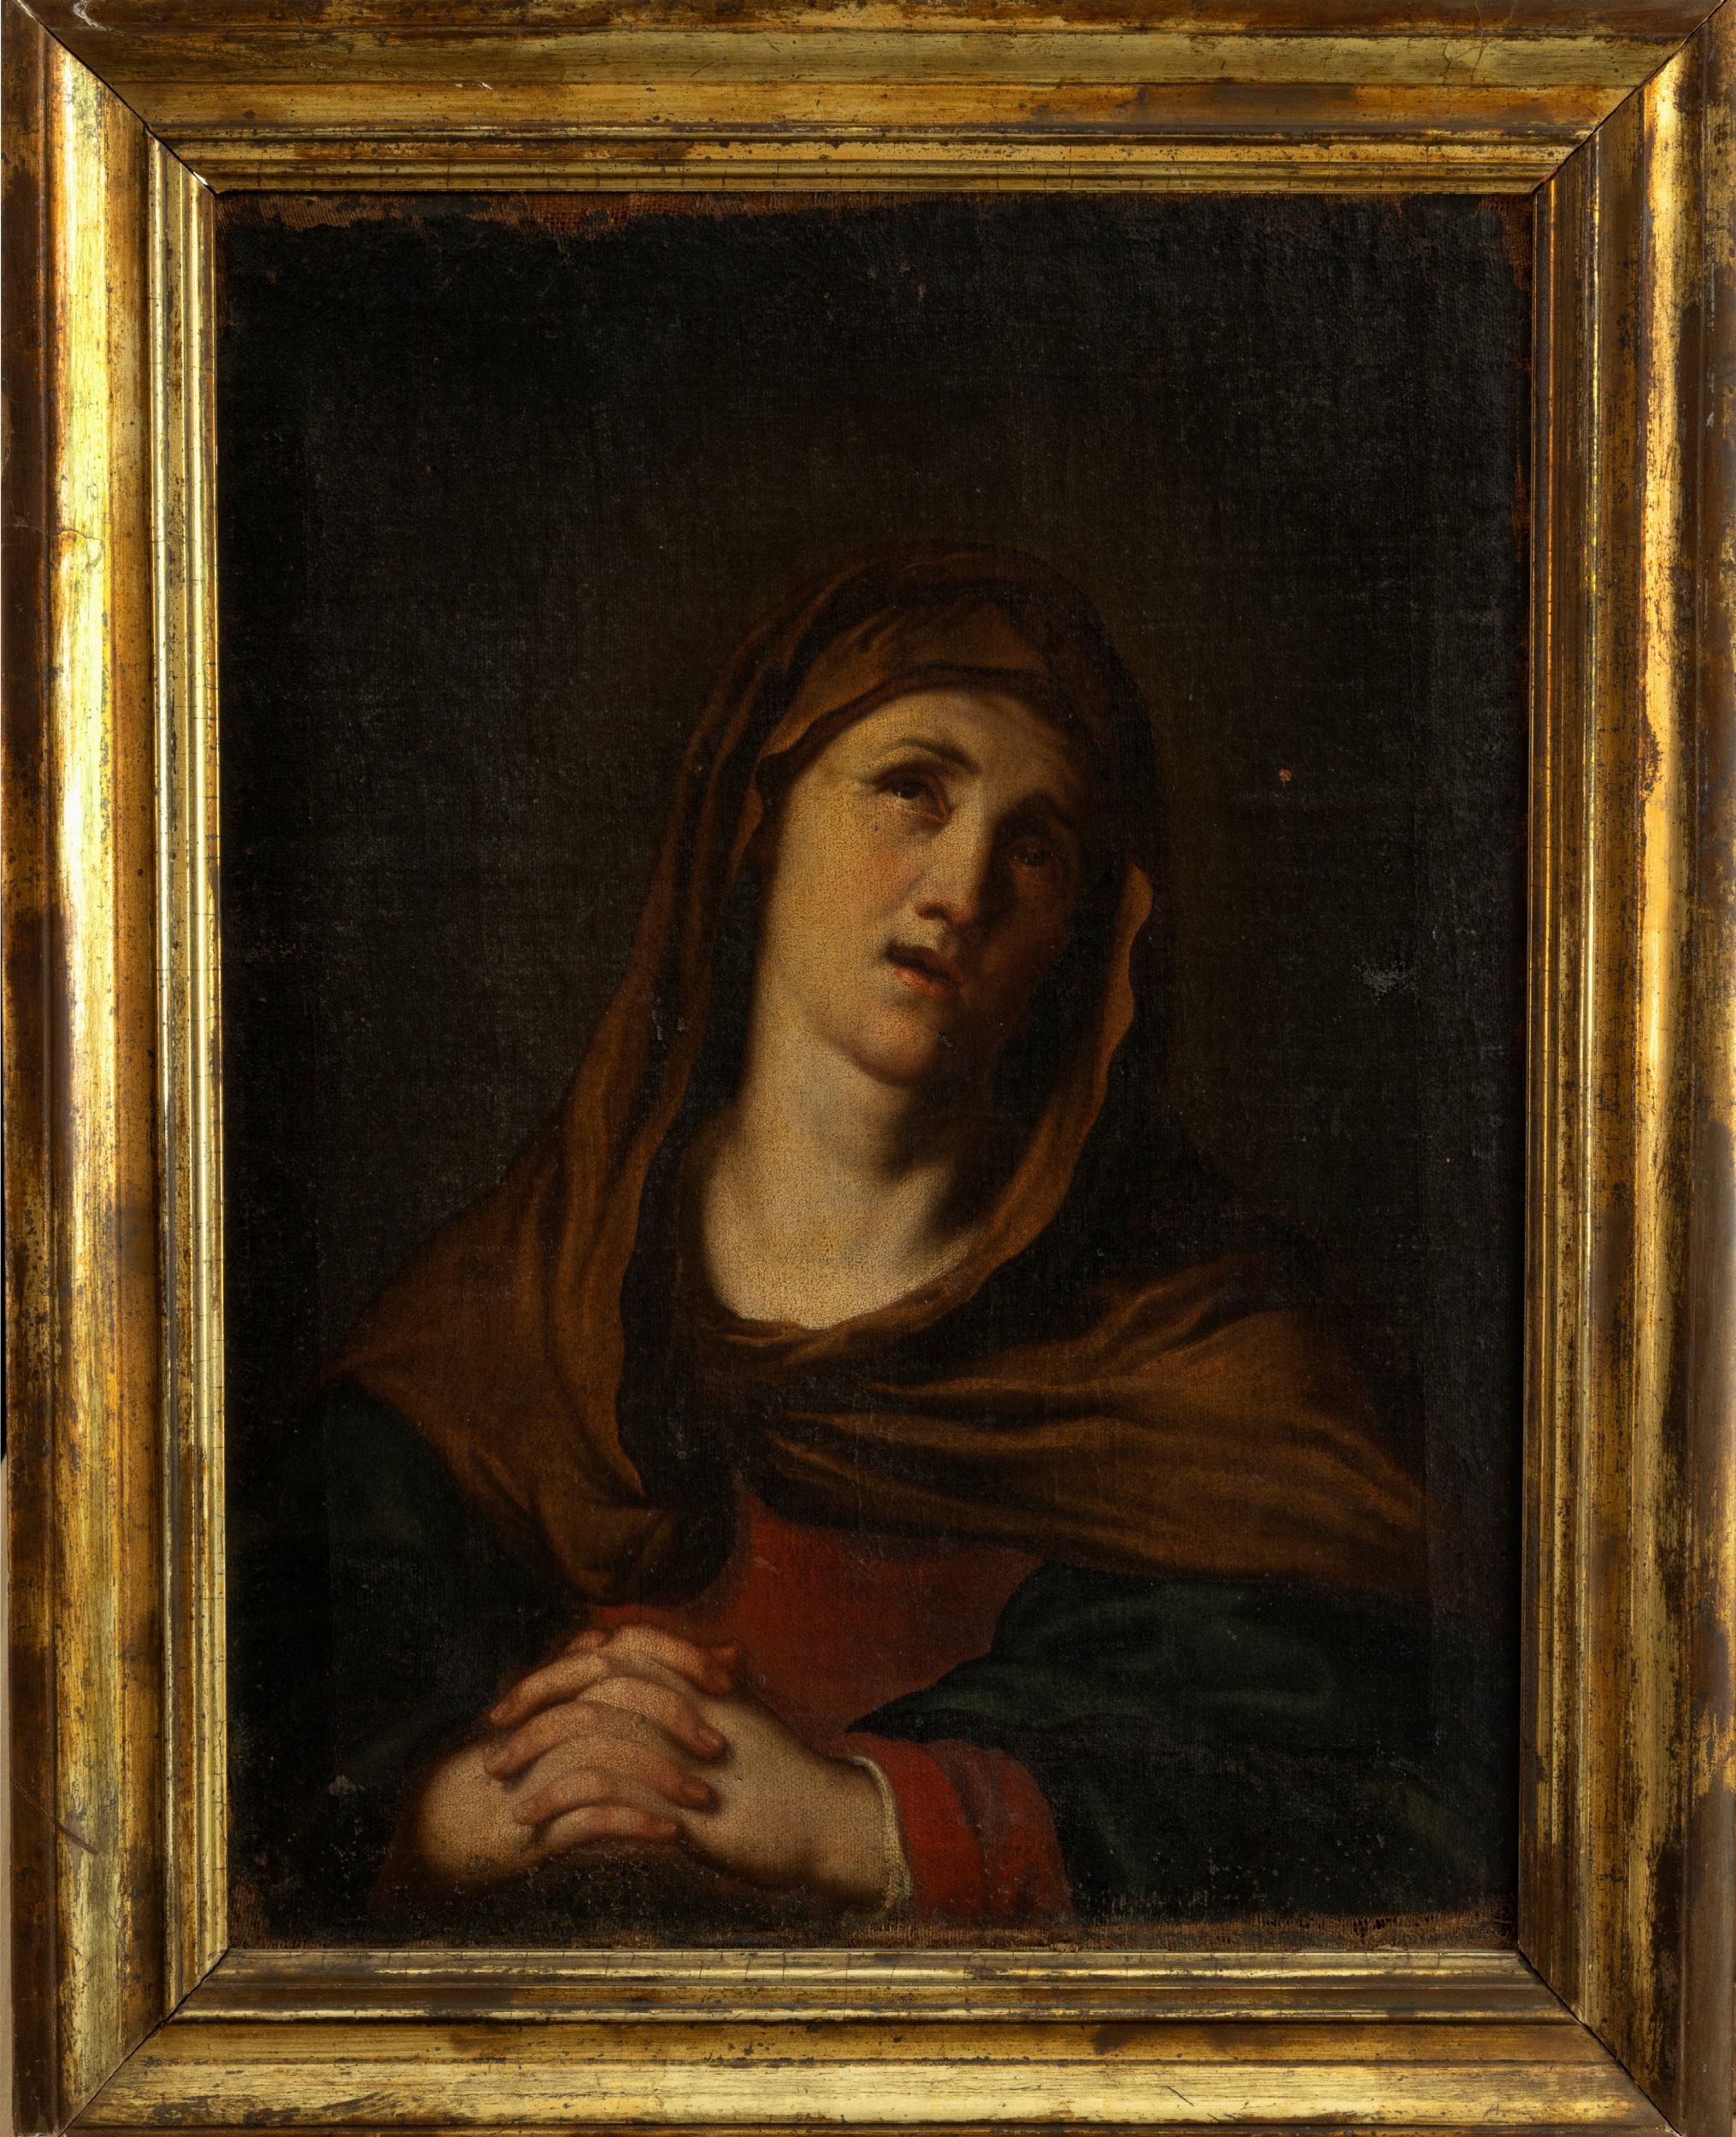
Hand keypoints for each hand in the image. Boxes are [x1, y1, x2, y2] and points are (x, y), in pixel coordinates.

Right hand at [385, 1625, 735, 1894]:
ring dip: (662, 1777)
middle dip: (679, 1718)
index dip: (682, 1655)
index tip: (730, 1680)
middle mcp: (551, 1714)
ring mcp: (538, 1764)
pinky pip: (588, 1813)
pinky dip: (633, 1822)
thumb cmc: (535, 1769)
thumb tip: (728, 1652)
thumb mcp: (589, 1724)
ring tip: (702, 1802)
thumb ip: (652, 1688)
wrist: (446, 1825)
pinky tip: (669, 1837)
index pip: (630, 1645)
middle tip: (722, 1748)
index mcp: (565, 1687)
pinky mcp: (530, 1815)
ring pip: (607, 1753)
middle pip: (621, 1692)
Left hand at [489, 1630, 889, 1905]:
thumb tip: (628, 1696)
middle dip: (534, 1703)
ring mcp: (687, 1750)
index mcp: (693, 1679)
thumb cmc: (776, 1778)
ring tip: (504, 1788)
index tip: (517, 1699)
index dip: (557, 1669)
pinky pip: (610, 1792)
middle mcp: (687, 1703)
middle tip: (495, 1735)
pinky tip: (536, 1824)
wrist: (829, 1820)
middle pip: (592, 1680)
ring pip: (593, 1731)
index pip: (609, 1650)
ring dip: (538, 1757)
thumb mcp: (728, 1724)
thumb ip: (684, 1700)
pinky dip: (563, 1803)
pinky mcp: (686, 1802)